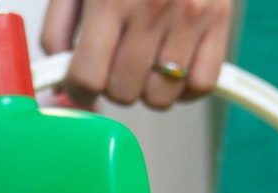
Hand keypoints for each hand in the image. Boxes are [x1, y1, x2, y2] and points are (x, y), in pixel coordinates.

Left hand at [40, 0, 232, 109]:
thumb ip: (58, 31)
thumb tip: (59, 83)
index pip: (88, 77)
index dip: (78, 90)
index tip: (79, 85)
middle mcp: (153, 9)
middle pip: (123, 92)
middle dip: (110, 85)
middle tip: (112, 63)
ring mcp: (190, 17)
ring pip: (160, 97)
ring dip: (145, 89)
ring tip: (142, 62)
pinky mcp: (219, 20)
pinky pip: (201, 85)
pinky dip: (184, 88)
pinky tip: (171, 66)